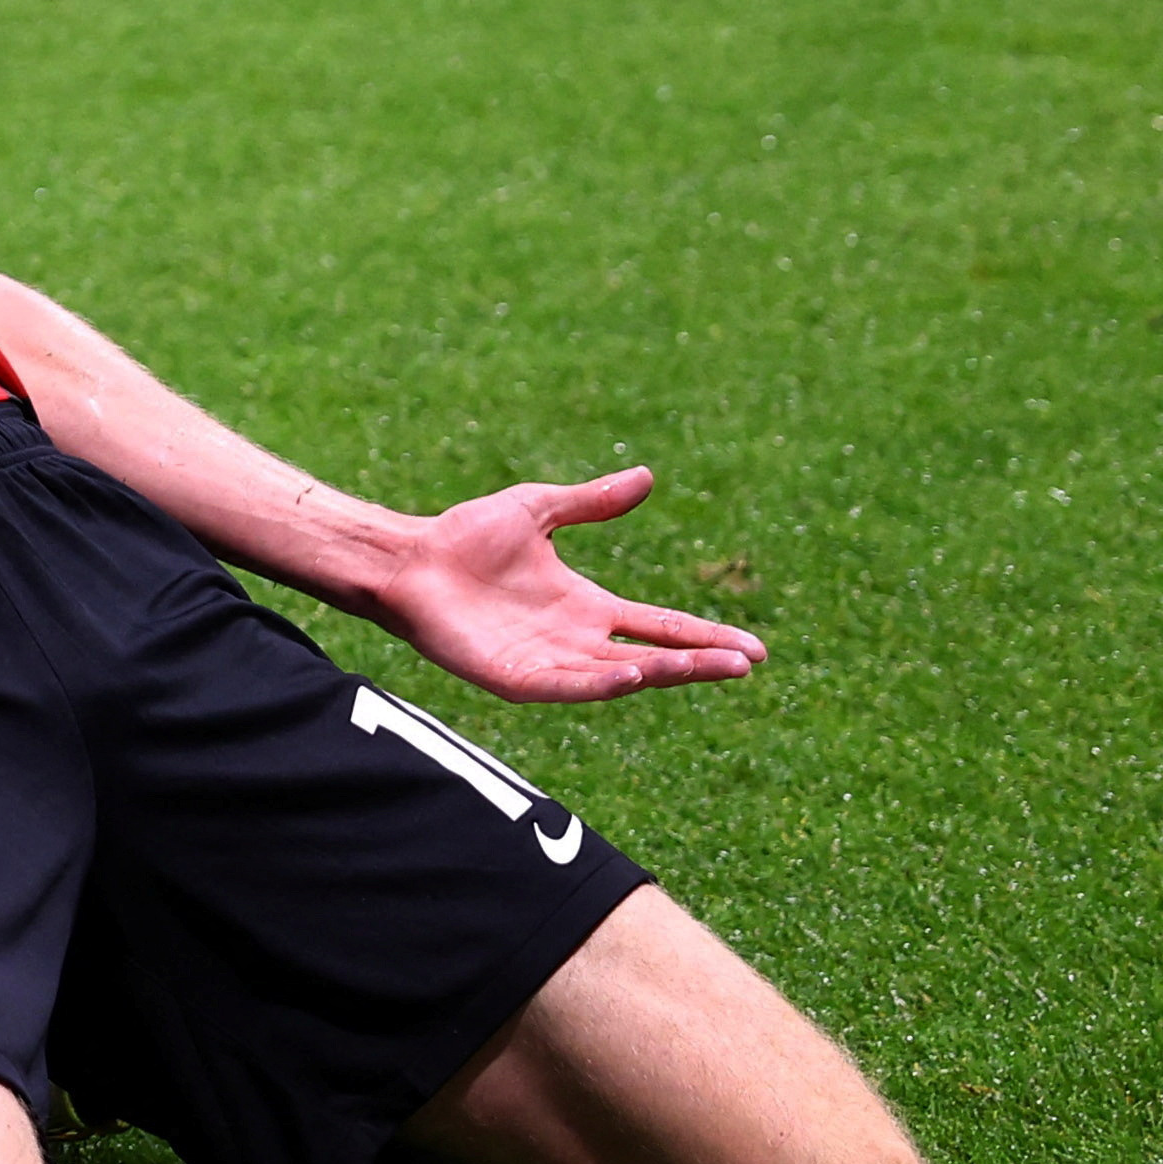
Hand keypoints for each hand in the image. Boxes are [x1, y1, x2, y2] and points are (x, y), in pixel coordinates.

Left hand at [371, 465, 764, 702]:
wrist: (409, 558)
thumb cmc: (465, 535)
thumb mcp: (541, 509)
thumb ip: (592, 502)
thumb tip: (647, 476)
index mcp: (588, 606)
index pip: (661, 626)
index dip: (705, 636)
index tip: (753, 649)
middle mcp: (576, 641)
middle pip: (652, 657)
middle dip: (699, 662)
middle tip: (746, 664)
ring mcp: (547, 663)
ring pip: (617, 677)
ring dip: (661, 673)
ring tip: (703, 666)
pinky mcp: (515, 678)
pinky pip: (566, 687)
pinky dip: (600, 684)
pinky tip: (632, 675)